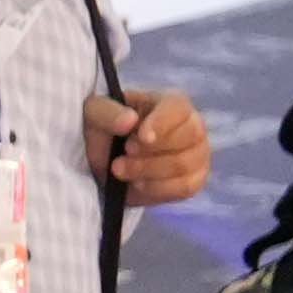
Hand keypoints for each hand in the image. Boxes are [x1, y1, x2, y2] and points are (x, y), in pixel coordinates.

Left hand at [84, 86, 211, 212]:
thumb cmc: (106, 128)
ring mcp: (197, 155)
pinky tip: (136, 184)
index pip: (178, 108)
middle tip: (121, 158)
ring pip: (184, 165)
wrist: (107, 159)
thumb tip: (129, 121)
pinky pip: (185, 188)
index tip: (142, 137)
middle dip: (149, 152)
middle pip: (187, 138)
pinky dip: (156, 188)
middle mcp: (192, 126)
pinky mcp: (193, 180)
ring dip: (147, 171)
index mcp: (171, 104)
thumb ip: (107, 113)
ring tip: (119, 170)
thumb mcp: (95, 113)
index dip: (162, 123)